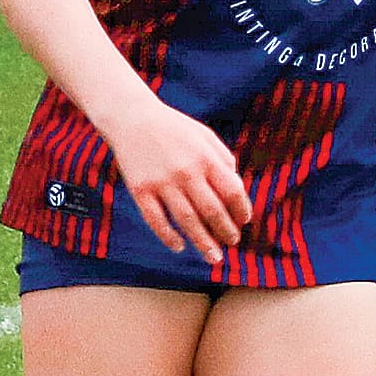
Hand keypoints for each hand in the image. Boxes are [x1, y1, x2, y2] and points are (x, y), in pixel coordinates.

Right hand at [108, 98, 250, 263]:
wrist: (132, 117)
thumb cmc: (174, 129)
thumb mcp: (205, 136)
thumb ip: (223, 160)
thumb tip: (237, 190)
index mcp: (205, 158)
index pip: (232, 191)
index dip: (241, 210)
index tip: (243, 221)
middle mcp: (186, 171)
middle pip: (212, 211)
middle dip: (226, 231)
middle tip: (232, 242)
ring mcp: (161, 182)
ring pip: (187, 221)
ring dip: (203, 242)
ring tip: (214, 257)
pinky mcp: (140, 190)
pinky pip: (156, 221)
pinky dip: (169, 237)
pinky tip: (179, 246)